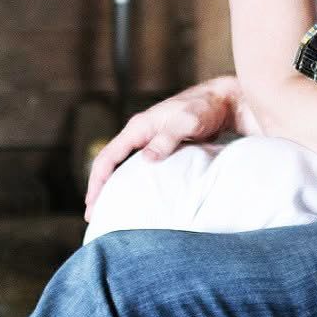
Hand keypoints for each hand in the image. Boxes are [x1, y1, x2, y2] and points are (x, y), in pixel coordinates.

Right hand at [84, 76, 252, 219]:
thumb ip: (167, 138)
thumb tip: (147, 158)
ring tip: (110, 211)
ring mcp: (150, 140)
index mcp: (138, 127)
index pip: (108, 157)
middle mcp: (140, 134)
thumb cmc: (205, 108)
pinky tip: (135, 198)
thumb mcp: (187, 122)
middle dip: (100, 189)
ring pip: (123, 167)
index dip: (97, 181)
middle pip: (110, 164)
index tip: (92, 203)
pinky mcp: (162, 147)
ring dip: (114, 187)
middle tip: (95, 215)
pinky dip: (131, 183)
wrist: (223, 100)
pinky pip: (139, 168)